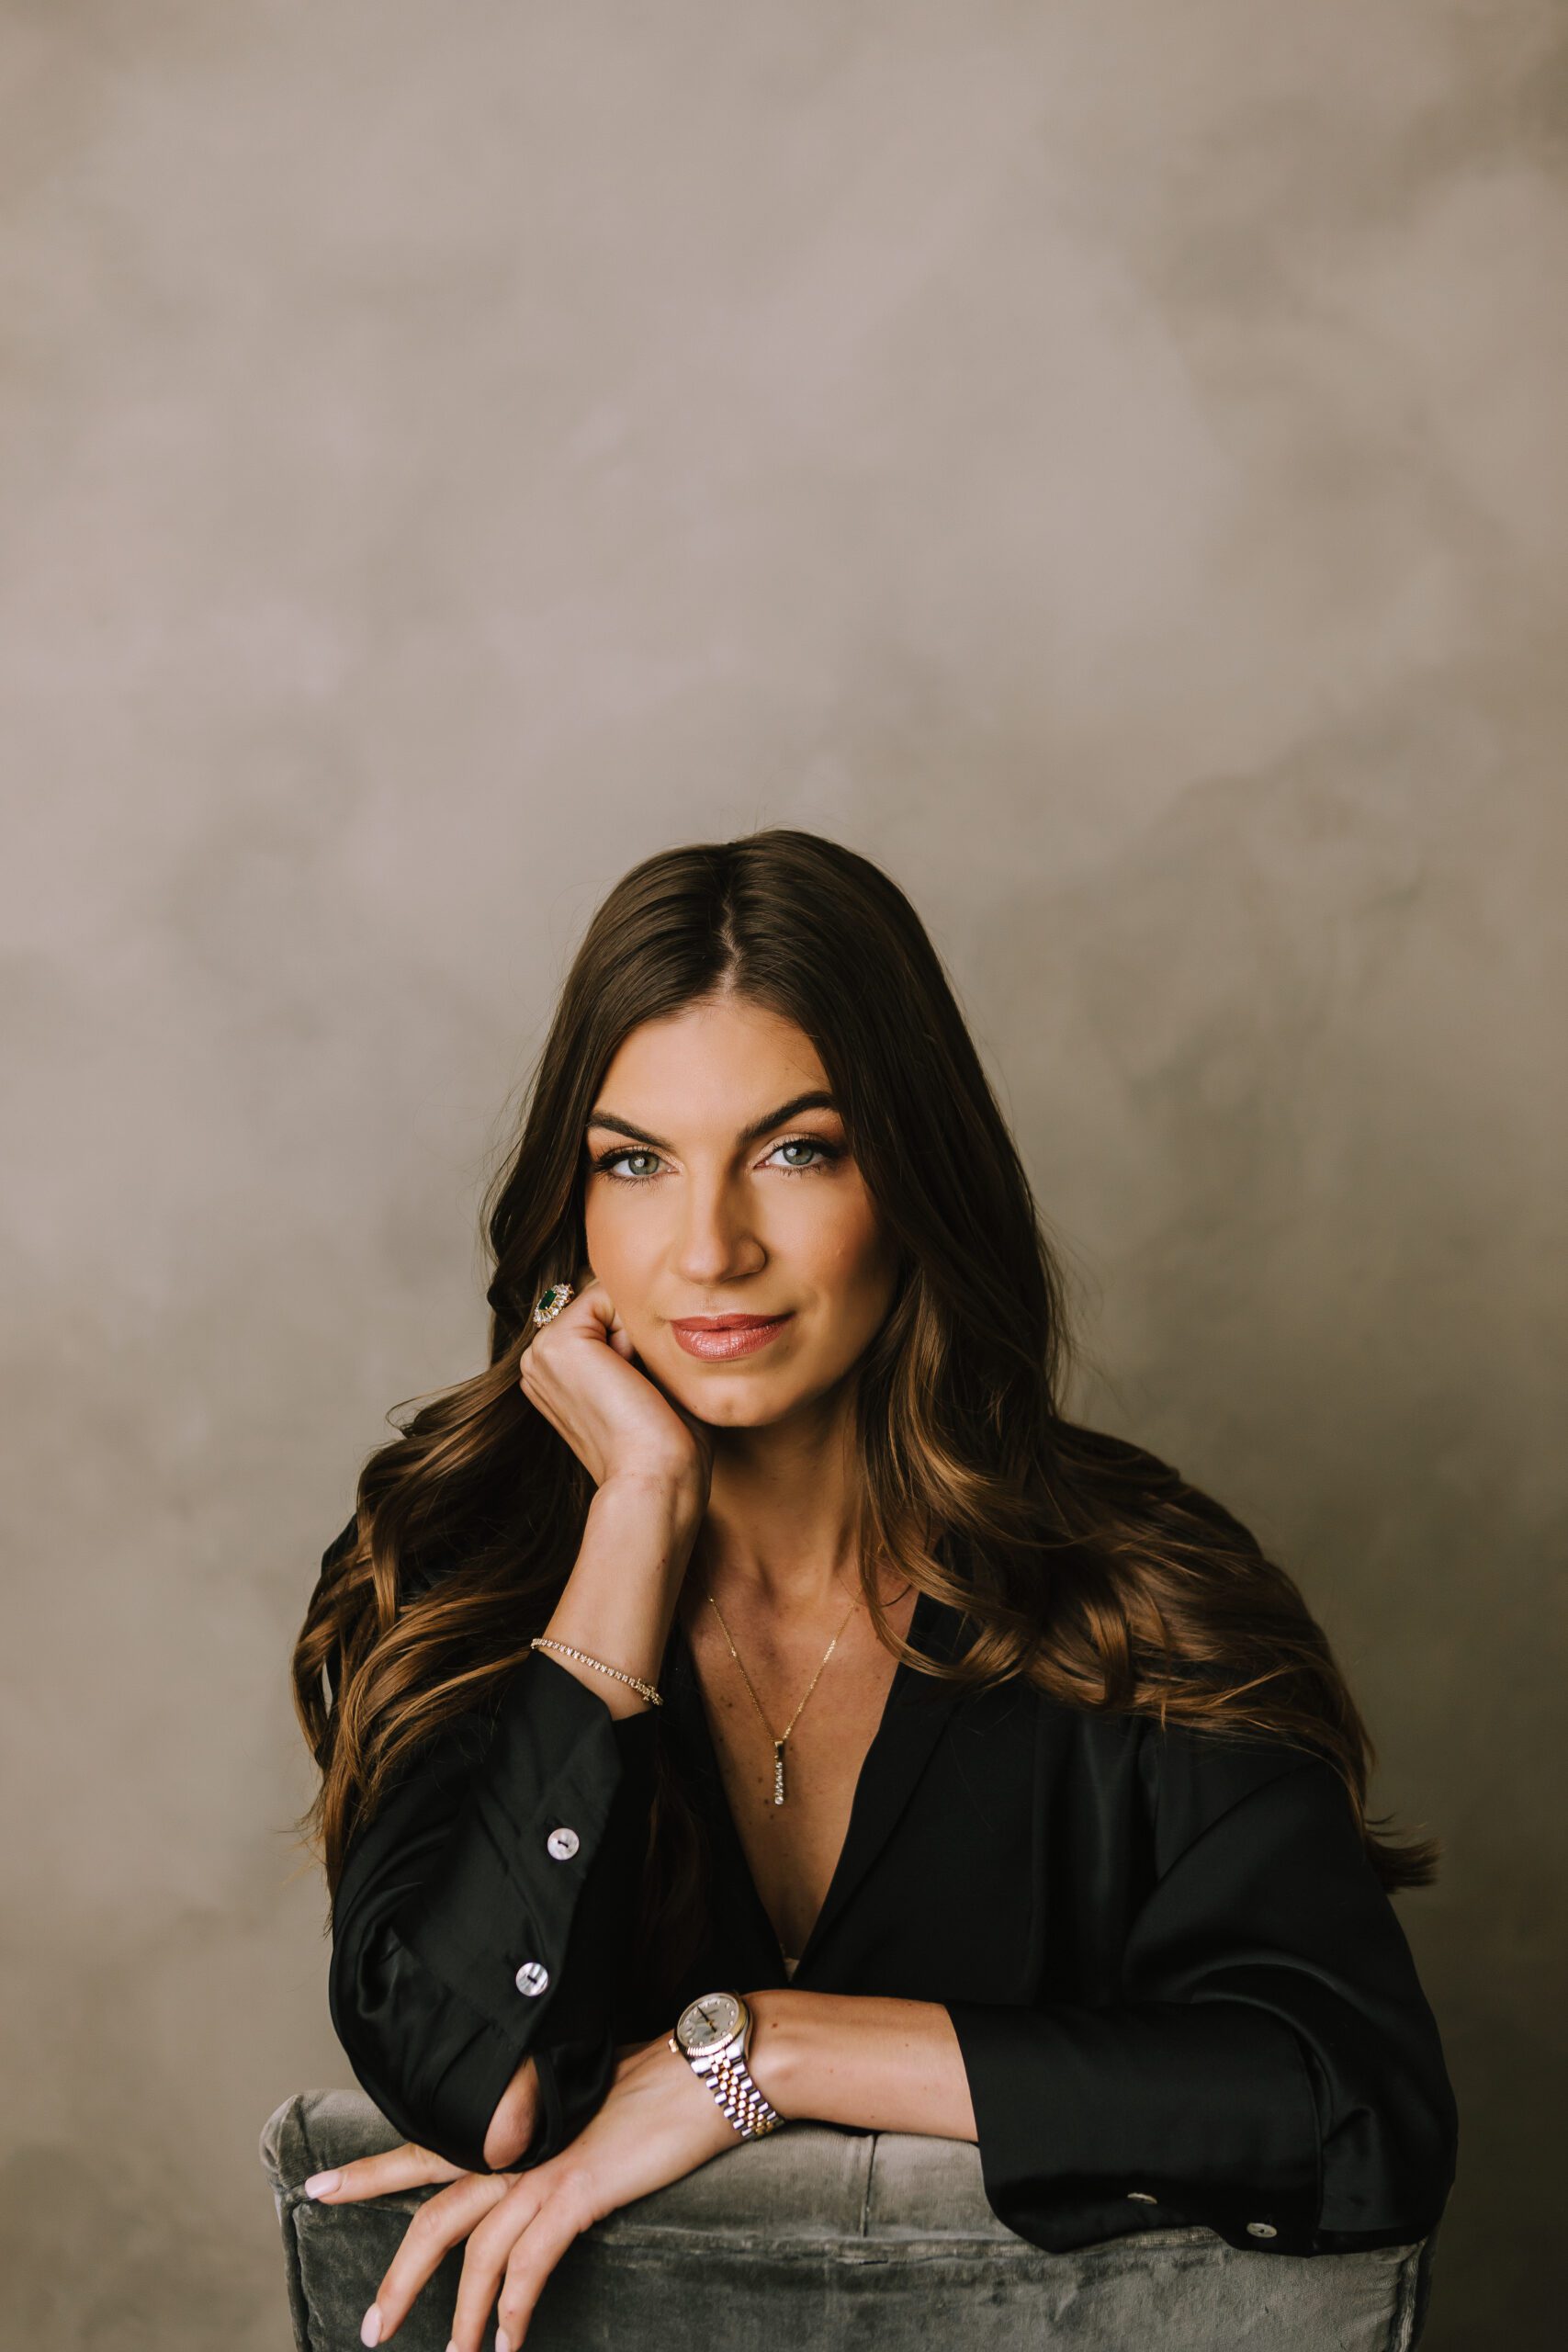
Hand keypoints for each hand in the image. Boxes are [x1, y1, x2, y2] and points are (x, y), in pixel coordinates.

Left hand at [342, 2031, 766, 2348]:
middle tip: (369, 2328)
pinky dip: (513, 2308)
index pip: (426, 2145)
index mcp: (515, 2120)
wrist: (710, 2068)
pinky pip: (530, 2263)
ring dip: (461, 2318)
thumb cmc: (663, 2082)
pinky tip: (509, 2341)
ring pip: (477, 2252)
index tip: (319, 2187)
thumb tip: (546, 2156)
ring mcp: (546, 2165)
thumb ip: (556, 2132)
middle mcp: (518, 2142)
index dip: (371, 2170)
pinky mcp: (579, 2187)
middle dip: (398, 2277)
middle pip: (434, 2214)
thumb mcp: (592, 2102)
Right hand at [519, 1266, 712, 1501]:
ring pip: (609, 1298)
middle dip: (635, 1332)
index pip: (605, 1316)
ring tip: (635, 1386)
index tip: (642, 1394)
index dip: (639, 1340)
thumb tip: (643, 1298)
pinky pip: (608, 1295)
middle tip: (640, 1391)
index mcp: (553, 1374)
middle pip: (606, 1304)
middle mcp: (538, 1361)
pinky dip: (634, 1327)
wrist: (654, 1478)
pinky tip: (630, 1376)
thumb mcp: (645, 1382)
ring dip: (636, 1332)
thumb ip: (632, 1342)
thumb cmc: (663, 1445)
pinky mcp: (558, 1342)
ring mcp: (541, 1351)